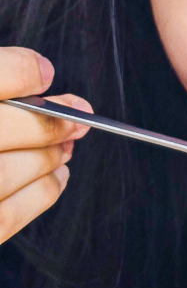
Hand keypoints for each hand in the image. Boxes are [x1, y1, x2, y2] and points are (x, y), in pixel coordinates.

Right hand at [0, 46, 91, 243]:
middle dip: (49, 120)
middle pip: (5, 124)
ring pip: (7, 172)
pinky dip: (41, 193)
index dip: (22, 70)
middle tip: (79, 118)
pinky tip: (57, 176)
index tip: (43, 72)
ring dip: (48, 156)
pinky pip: (6, 216)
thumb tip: (41, 73)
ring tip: (66, 147)